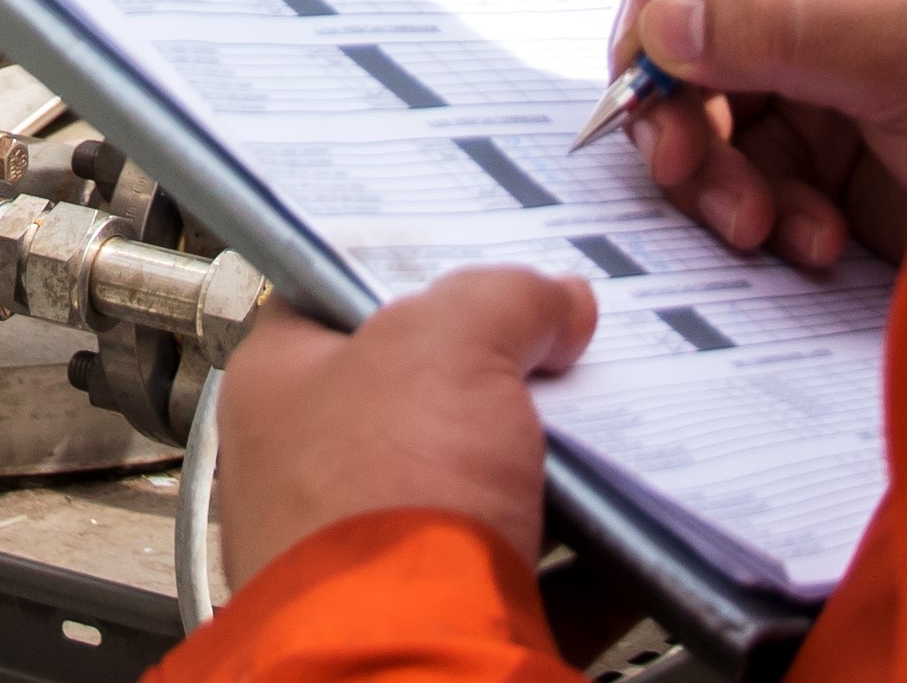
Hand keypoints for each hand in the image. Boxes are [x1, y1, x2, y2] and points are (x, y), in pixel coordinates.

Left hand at [212, 269, 597, 586]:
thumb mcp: (450, 340)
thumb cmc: (380, 504)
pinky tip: (626, 526)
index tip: (482, 264)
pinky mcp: (442, 618)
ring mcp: (377, 557)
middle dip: (504, 378)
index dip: (417, 272)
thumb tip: (550, 303)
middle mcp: (315, 476)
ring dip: (553, 465)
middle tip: (559, 349)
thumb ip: (504, 298)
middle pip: (427, 397)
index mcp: (281, 389)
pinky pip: (530, 571)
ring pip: (483, 488)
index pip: (340, 300)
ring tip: (604, 435)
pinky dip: (588, 555)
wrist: (409, 662)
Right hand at [618, 0, 906, 268]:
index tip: (652, 25)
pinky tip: (806, 235)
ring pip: (705, 91)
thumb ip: (788, 29)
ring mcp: (822, 55)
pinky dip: (757, 205)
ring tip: (750, 216)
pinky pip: (744, 163)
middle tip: (672, 148)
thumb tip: (668, 22)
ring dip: (712, 163)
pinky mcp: (824, 139)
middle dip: (678, 84)